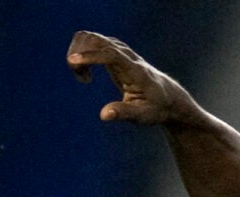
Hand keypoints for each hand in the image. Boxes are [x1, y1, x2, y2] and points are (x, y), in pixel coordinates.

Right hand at [68, 30, 195, 125]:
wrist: (168, 98)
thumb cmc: (155, 108)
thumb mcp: (142, 116)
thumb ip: (123, 113)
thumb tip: (104, 115)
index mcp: (135, 70)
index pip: (111, 54)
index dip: (91, 56)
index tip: (72, 61)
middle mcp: (127, 56)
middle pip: (97, 39)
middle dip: (79, 54)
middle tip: (82, 78)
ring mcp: (121, 52)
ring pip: (92, 38)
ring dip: (78, 53)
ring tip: (84, 77)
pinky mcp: (115, 53)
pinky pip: (93, 43)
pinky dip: (82, 54)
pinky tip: (86, 74)